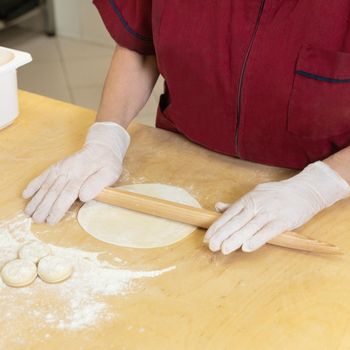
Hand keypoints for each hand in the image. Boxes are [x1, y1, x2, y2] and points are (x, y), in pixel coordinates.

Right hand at [23, 122, 129, 223]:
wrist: (102, 146)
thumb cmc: (108, 163)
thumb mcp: (111, 173)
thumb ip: (98, 184)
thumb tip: (83, 196)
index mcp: (81, 175)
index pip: (67, 194)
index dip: (58, 208)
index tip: (51, 221)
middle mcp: (68, 171)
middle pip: (53, 191)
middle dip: (43, 207)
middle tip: (36, 221)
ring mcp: (61, 168)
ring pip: (46, 185)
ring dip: (36, 199)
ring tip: (28, 213)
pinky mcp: (57, 166)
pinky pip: (43, 175)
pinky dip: (34, 184)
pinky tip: (25, 194)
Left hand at [204, 161, 349, 254]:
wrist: (304, 190)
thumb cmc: (277, 194)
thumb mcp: (254, 194)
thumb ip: (236, 204)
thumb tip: (217, 206)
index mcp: (247, 200)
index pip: (228, 215)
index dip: (217, 227)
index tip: (207, 238)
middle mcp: (256, 205)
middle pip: (235, 222)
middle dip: (222, 235)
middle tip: (211, 247)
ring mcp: (269, 213)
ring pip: (249, 227)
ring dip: (235, 239)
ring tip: (224, 250)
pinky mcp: (282, 221)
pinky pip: (267, 231)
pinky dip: (257, 239)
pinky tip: (247, 248)